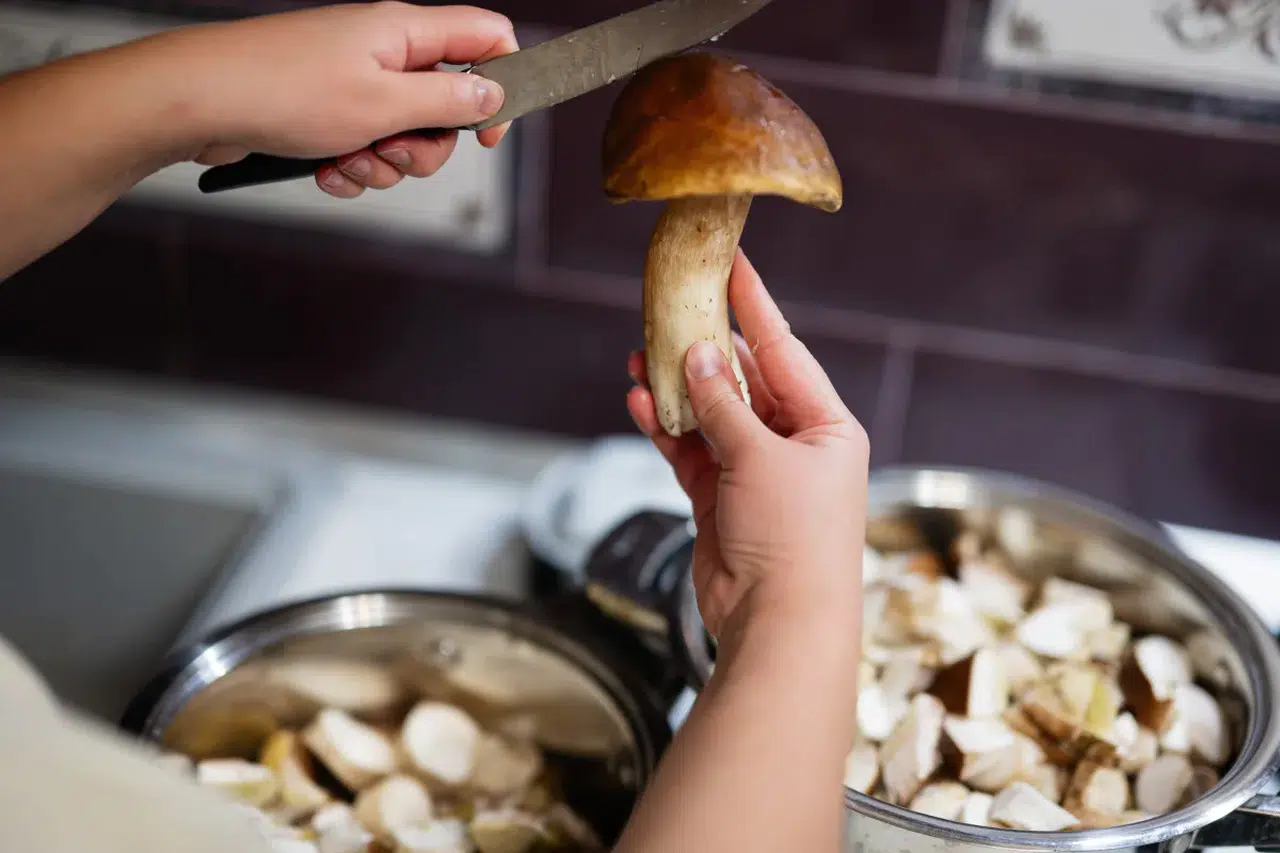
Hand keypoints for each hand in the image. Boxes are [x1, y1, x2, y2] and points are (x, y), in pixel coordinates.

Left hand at [154, 2, 517, 196]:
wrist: (199, 101)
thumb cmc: (281, 89)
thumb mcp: (383, 103)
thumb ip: (448, 100)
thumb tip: (493, 95)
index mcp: (404, 32)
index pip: (485, 36)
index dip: (502, 82)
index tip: (488, 132)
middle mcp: (382, 51)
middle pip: (446, 103)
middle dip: (427, 145)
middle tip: (393, 151)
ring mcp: (353, 80)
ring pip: (404, 135)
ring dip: (385, 163)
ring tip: (348, 160)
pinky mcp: (326, 110)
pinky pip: (364, 148)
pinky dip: (352, 167)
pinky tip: (325, 168)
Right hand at [627, 250, 869, 644]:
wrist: (779, 622)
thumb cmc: (795, 539)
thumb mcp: (761, 457)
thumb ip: (725, 404)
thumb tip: (700, 356)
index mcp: (825, 425)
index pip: (784, 350)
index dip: (755, 306)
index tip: (733, 263)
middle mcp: (794, 444)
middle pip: (744, 379)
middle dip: (704, 349)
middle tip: (668, 310)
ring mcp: (755, 471)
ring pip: (710, 413)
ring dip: (677, 389)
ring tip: (639, 357)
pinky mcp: (721, 498)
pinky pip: (690, 449)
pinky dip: (667, 428)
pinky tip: (641, 403)